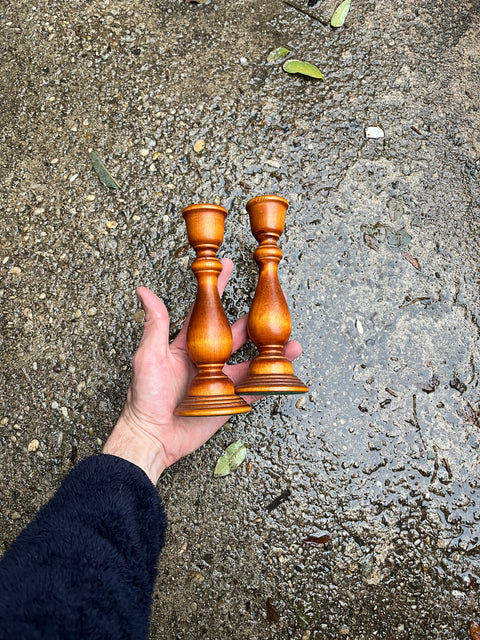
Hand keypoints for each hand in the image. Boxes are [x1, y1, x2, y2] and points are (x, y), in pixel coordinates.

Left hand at [102, 258, 301, 482]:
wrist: (153, 436)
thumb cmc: (145, 396)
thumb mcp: (149, 355)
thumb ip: (155, 324)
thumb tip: (144, 291)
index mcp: (188, 345)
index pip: (206, 311)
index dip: (217, 290)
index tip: (229, 268)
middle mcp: (206, 360)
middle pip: (236, 336)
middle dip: (255, 322)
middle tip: (273, 307)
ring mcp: (219, 381)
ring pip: (249, 363)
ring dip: (269, 353)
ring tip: (291, 345)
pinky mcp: (228, 403)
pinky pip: (251, 391)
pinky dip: (266, 384)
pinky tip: (283, 375)